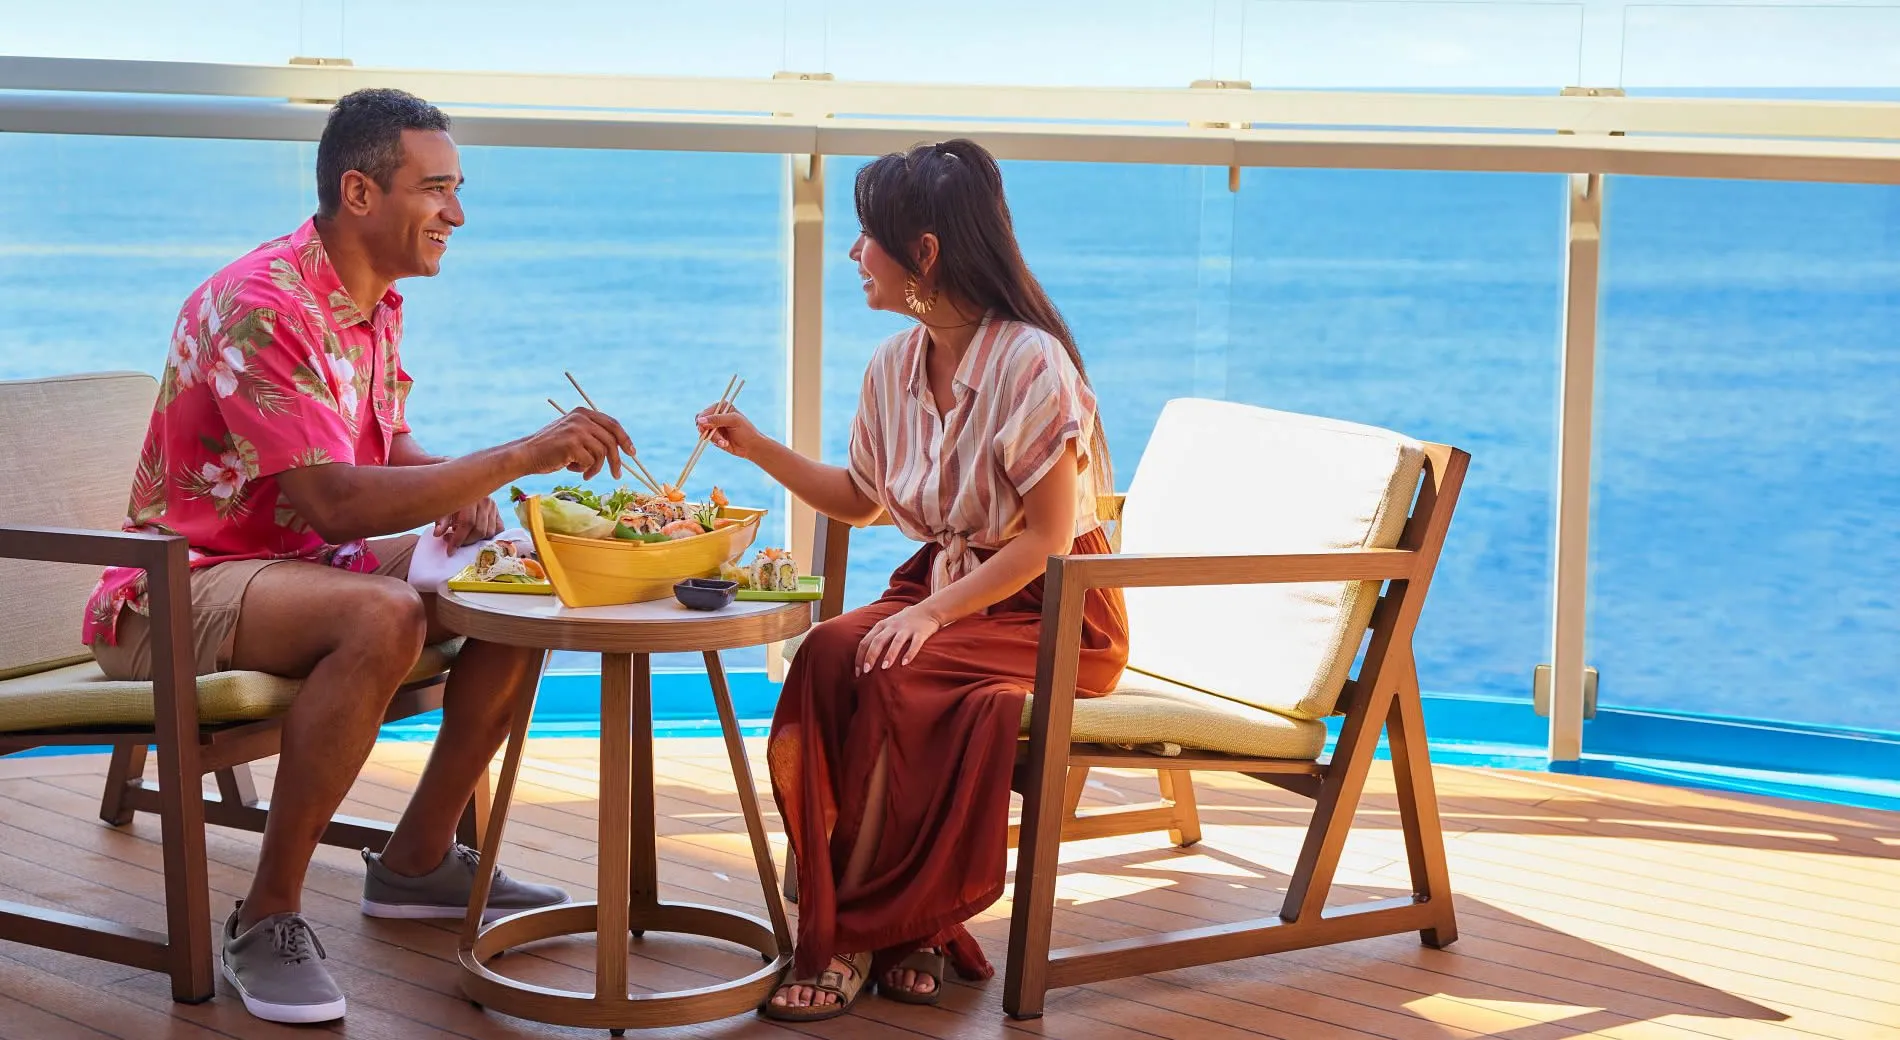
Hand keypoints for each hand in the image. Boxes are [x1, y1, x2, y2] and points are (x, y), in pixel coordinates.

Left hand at [434, 497, 500, 548]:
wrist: (463, 487)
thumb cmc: (451, 499)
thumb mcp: (444, 507)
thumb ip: (441, 521)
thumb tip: (438, 534)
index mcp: (470, 499)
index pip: (467, 523)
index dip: (459, 539)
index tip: (450, 551)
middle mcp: (485, 502)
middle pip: (479, 530)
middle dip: (466, 541)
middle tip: (454, 543)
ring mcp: (493, 507)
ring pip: (489, 532)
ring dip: (476, 540)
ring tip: (463, 537)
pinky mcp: (498, 512)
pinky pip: (498, 529)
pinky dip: (489, 536)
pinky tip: (477, 536)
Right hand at [521, 407, 635, 479]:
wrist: (526, 454)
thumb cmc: (551, 449)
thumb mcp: (573, 434)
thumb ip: (592, 435)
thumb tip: (620, 448)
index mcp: (583, 413)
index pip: (613, 424)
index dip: (624, 439)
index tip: (631, 453)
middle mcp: (581, 418)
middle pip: (611, 440)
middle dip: (616, 460)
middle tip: (617, 475)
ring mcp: (577, 430)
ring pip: (602, 453)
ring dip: (595, 468)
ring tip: (584, 473)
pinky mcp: (572, 444)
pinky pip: (590, 462)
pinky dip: (583, 470)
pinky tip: (569, 468)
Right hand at [695, 403, 763, 459]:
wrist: (752, 446)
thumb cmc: (746, 431)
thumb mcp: (733, 421)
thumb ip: (717, 419)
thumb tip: (700, 420)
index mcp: (721, 407)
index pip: (705, 412)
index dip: (703, 421)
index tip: (705, 428)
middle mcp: (717, 415)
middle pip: (700, 422)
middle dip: (707, 431)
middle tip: (713, 437)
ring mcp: (715, 426)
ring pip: (704, 433)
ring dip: (714, 438)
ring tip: (725, 442)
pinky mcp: (715, 436)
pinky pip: (708, 439)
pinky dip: (716, 442)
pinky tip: (725, 444)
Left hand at [855, 604, 942, 674]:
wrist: (929, 610)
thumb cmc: (904, 622)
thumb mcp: (888, 626)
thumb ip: (877, 638)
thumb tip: (863, 659)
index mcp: (881, 626)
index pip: (866, 641)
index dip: (860, 657)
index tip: (858, 672)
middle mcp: (892, 626)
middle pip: (878, 641)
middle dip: (871, 656)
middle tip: (866, 671)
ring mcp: (907, 629)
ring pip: (896, 641)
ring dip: (889, 654)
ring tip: (884, 668)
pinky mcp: (921, 632)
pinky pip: (915, 643)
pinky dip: (910, 653)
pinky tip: (905, 663)